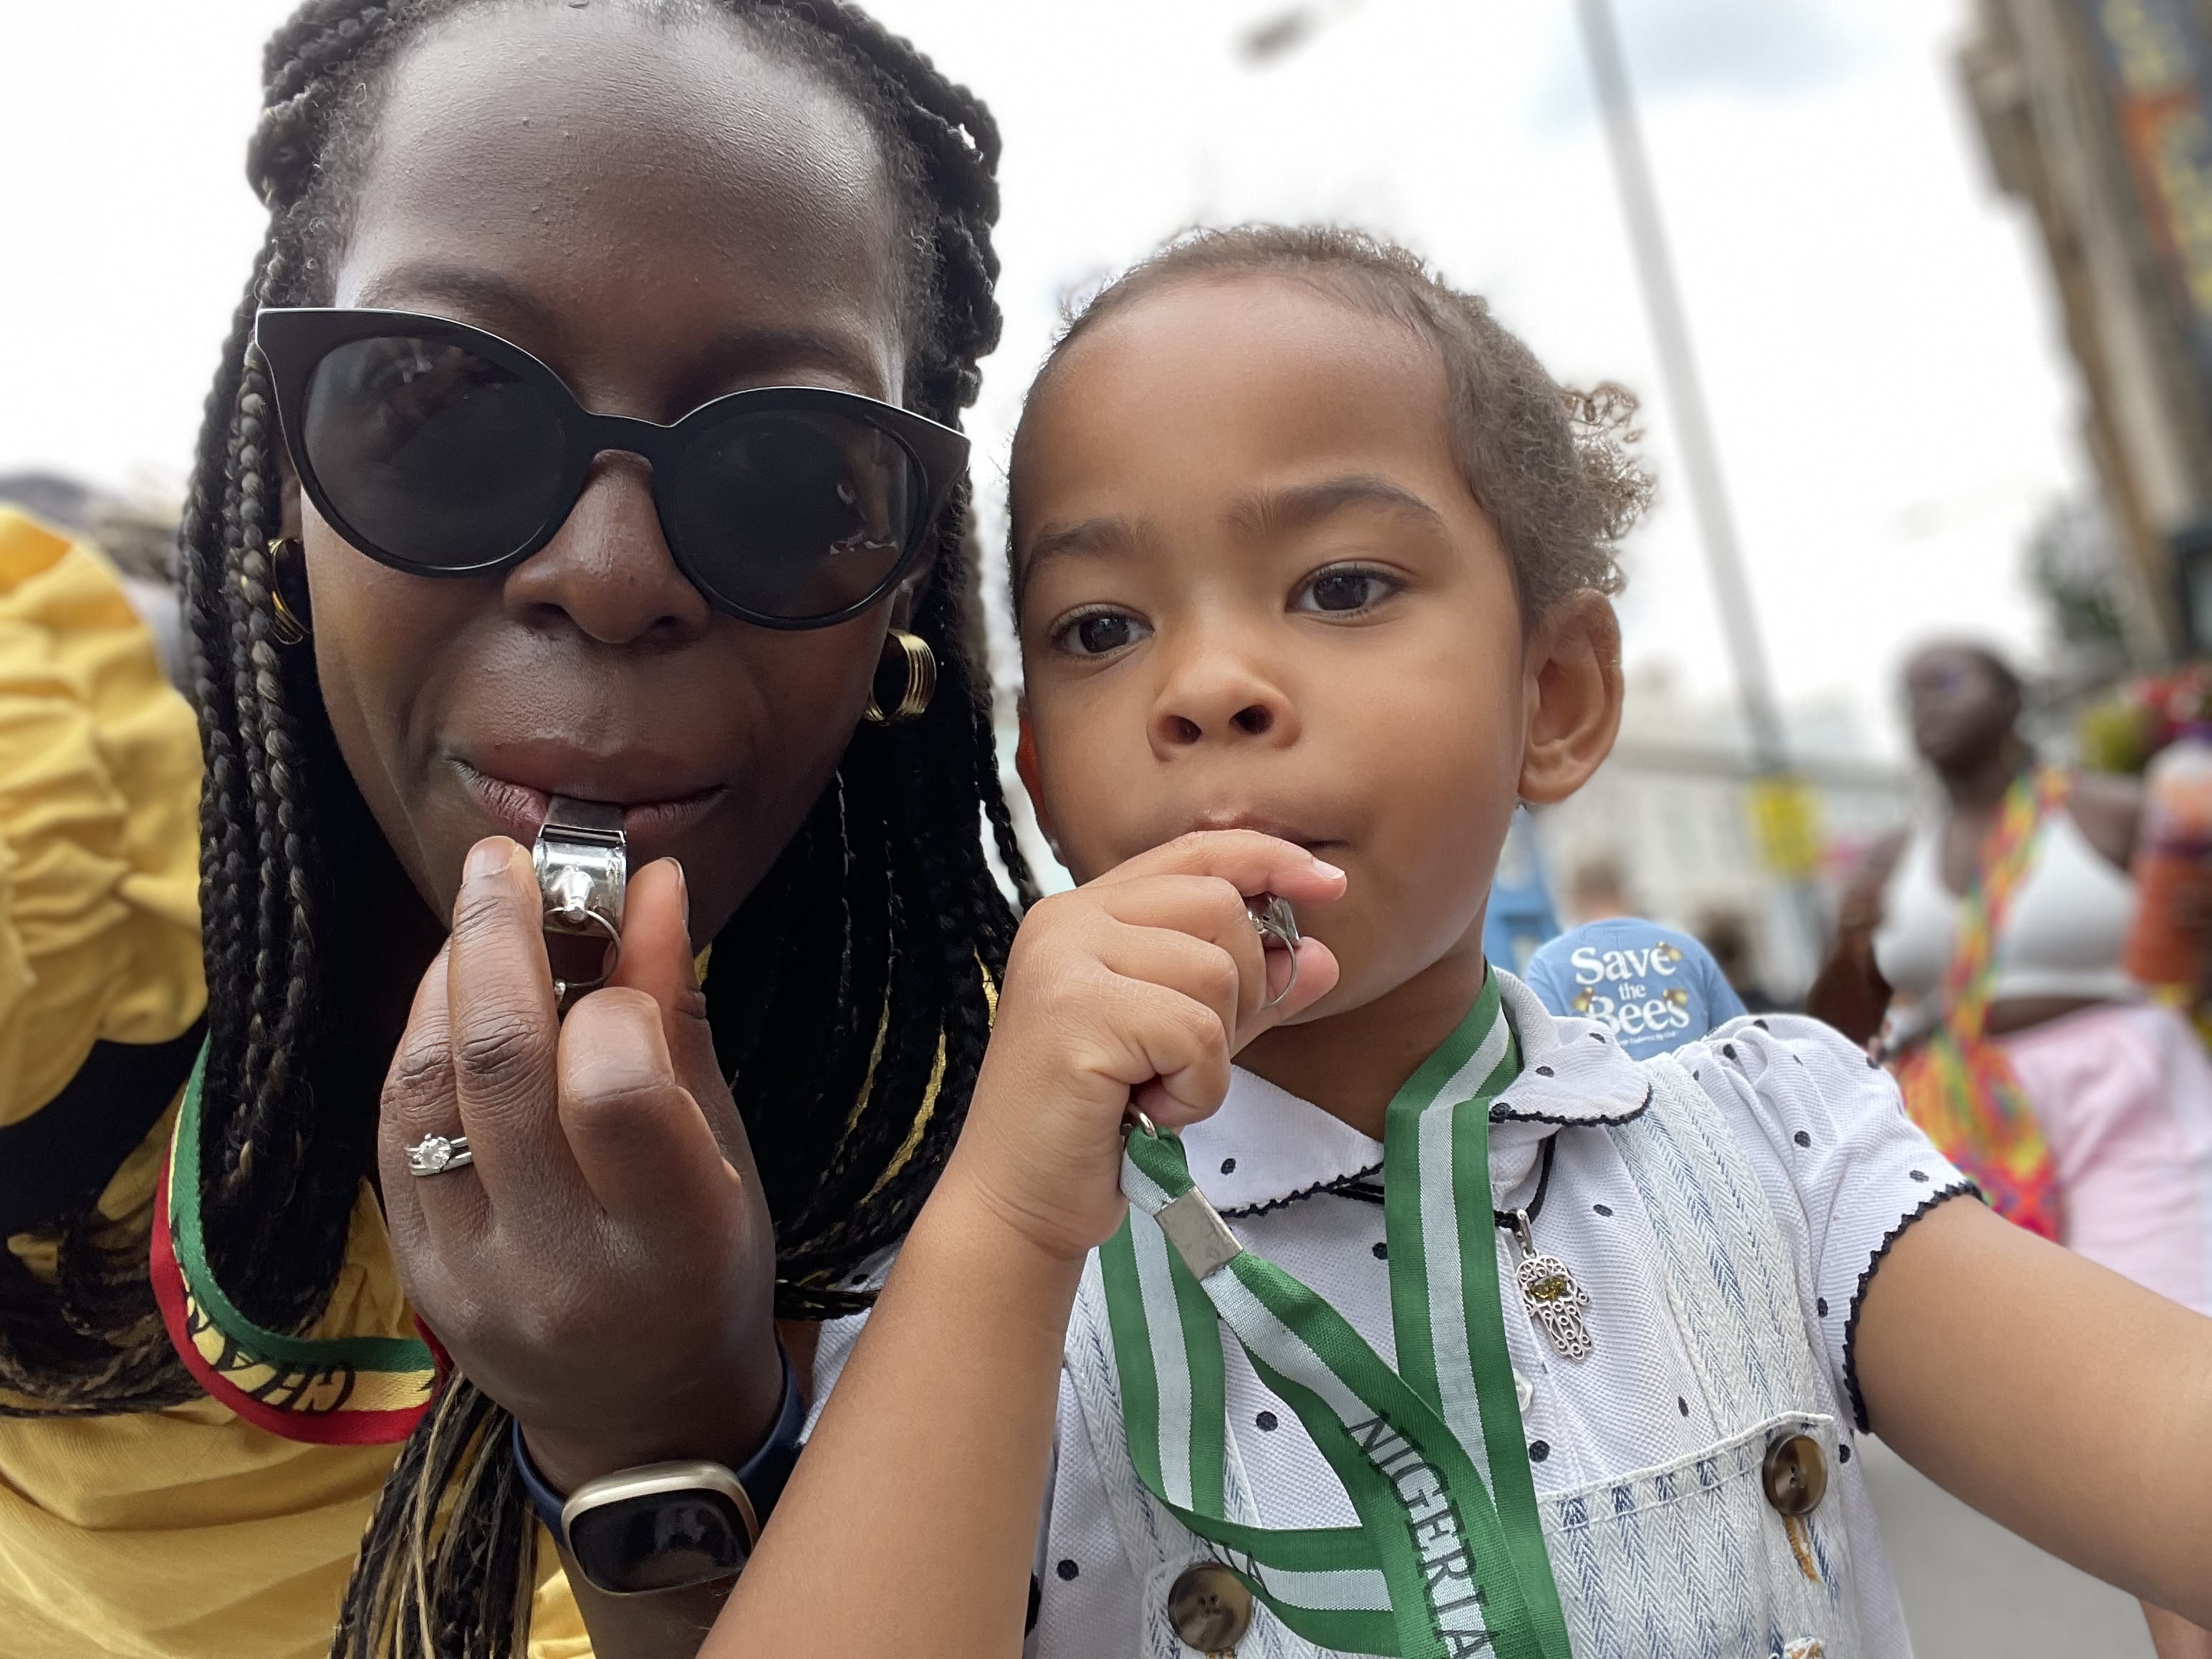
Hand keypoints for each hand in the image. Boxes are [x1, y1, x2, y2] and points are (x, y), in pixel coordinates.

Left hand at [377, 839, 781, 1490]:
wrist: (638, 1417)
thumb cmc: (708, 1271)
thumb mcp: (725, 1152)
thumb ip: (678, 1018)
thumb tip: (655, 884)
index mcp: (672, 1242)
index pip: (617, 1091)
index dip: (611, 991)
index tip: (623, 940)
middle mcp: (562, 1264)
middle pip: (502, 1069)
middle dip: (498, 938)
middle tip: (505, 863)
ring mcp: (473, 1274)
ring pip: (427, 1091)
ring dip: (447, 981)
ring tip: (479, 914)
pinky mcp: (414, 1271)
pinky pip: (395, 1129)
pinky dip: (419, 1041)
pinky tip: (451, 993)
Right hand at [945, 830, 1344, 1262]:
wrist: (1021, 1204)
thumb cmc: (1094, 1127)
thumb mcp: (1185, 1047)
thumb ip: (1245, 997)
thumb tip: (1322, 957)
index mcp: (1087, 913)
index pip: (1197, 853)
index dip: (1270, 860)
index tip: (1330, 884)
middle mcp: (1068, 920)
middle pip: (1220, 908)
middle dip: (1239, 992)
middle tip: (1186, 1059)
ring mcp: (1065, 960)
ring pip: (1216, 973)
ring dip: (1210, 1056)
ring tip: (1152, 1090)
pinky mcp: (1075, 1012)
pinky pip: (1196, 1033)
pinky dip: (1194, 1089)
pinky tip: (1146, 1111)